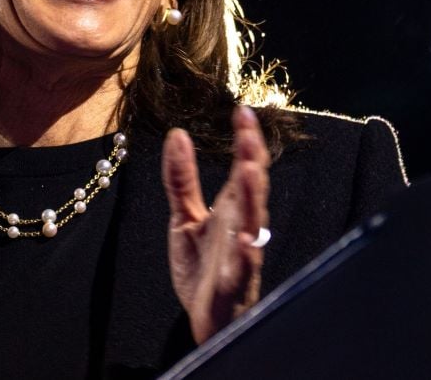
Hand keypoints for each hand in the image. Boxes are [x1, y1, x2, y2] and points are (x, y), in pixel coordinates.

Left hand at [162, 105, 270, 343]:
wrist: (206, 320)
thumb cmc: (202, 269)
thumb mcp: (184, 218)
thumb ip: (181, 179)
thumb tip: (177, 135)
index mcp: (232, 210)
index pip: (243, 168)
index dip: (245, 140)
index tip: (242, 110)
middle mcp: (242, 228)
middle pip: (251, 189)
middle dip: (251, 160)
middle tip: (249, 132)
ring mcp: (241, 257)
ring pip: (252, 224)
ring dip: (251, 198)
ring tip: (249, 171)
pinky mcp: (232, 286)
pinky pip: (242, 269)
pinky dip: (245, 255)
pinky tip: (244, 241)